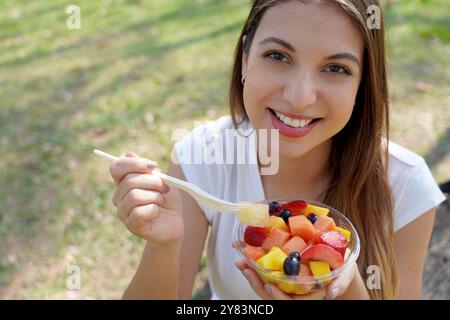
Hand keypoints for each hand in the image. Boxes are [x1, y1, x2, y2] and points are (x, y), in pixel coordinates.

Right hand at [110, 151, 183, 244]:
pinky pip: (140, 212)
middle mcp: (119, 196)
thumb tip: (128, 153)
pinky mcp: (131, 225)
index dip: (134, 164)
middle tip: (165, 187)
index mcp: (124, 182)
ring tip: (161, 201)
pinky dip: (154, 210)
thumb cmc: (168, 200)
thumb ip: (146, 169)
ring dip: (155, 197)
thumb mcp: (161, 180)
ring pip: (134, 196)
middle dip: (153, 181)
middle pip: (129, 181)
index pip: (117, 167)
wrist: (175, 223)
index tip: (154, 166)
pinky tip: (157, 213)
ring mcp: (123, 212)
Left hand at [234, 244, 357, 299]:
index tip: (268, 285)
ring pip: (264, 287)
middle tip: (245, 267)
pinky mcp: (280, 276)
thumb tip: (332, 293)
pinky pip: (264, 275)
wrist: (338, 263)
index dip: (277, 297)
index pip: (289, 302)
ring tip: (240, 261)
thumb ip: (341, 282)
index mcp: (307, 297)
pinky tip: (244, 254)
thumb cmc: (341, 268)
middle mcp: (294, 294)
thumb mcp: (345, 273)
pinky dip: (253, 266)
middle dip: (256, 283)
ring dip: (251, 274)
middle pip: (271, 296)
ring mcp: (285, 286)